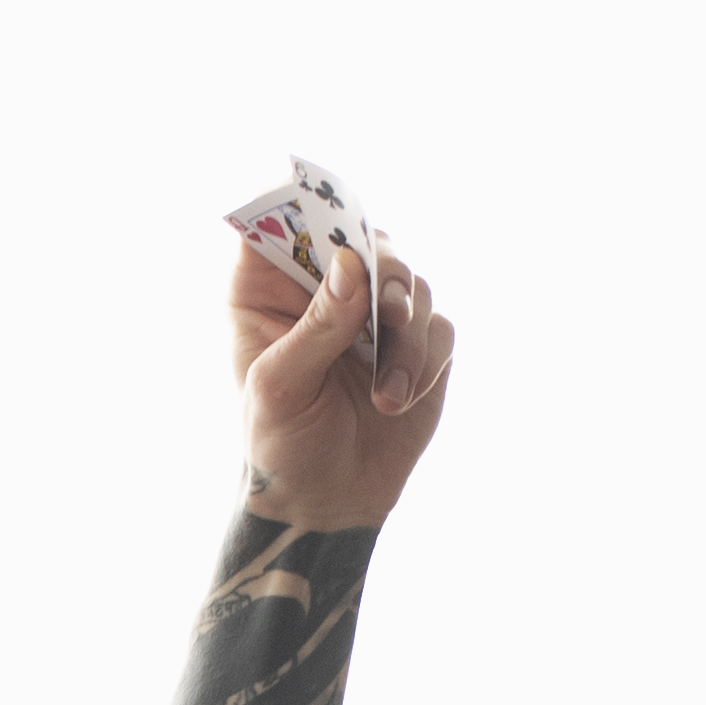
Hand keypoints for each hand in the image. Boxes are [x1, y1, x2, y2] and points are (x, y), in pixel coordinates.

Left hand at [231, 238, 452, 531]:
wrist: (328, 500)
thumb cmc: (282, 444)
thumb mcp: (282, 388)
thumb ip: (315, 326)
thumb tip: (350, 263)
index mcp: (267, 290)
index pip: (278, 224)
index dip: (301, 204)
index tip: (326, 224)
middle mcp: (323, 289)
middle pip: (363, 239)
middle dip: (384, 275)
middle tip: (388, 314)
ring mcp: (373, 312)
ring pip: (410, 283)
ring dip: (406, 338)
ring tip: (388, 396)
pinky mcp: (416, 343)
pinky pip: (438, 327)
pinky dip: (425, 363)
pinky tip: (399, 403)